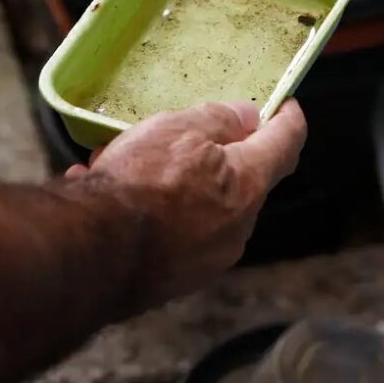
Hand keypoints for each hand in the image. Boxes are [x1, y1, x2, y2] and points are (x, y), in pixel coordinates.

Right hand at [66, 99, 306, 306]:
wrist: (95, 254)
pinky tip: (108, 196)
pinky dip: (151, 212)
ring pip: (201, 206)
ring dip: (174, 183)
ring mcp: (209, 258)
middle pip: (241, 180)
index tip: (285, 105)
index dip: (289, 118)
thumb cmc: (141, 183)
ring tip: (125, 164)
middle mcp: (239, 227)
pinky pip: (171, 232)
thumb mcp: (179, 129)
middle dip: (217, 155)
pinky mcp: (177, 277)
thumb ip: (219, 119)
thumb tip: (247, 117)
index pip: (287, 143)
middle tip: (182, 134)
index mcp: (249, 184)